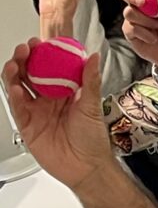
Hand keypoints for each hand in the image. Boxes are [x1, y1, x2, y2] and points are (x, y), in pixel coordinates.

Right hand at [3, 40, 111, 191]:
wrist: (86, 165)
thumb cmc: (92, 136)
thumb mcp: (93, 105)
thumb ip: (91, 81)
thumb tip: (93, 56)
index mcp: (66, 90)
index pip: (51, 68)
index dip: (44, 54)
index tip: (41, 42)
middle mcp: (49, 99)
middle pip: (31, 75)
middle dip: (26, 60)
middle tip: (25, 48)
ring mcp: (37, 111)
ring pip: (21, 89)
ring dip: (15, 75)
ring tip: (14, 63)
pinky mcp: (28, 126)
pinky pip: (19, 109)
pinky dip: (14, 97)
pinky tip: (14, 87)